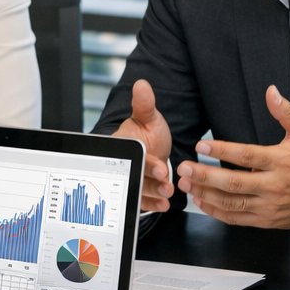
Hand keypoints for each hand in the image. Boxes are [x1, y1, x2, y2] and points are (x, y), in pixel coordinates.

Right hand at [113, 79, 173, 212]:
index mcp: (121, 146)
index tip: (161, 167)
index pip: (133, 156)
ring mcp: (130, 180)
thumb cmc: (148, 132)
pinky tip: (164, 204)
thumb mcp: (149, 117)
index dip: (146, 163)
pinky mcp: (137, 192)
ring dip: (153, 194)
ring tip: (168, 193)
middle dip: (150, 183)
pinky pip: (142, 201)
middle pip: (134, 176)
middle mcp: (122, 165)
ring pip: (139, 190)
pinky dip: (153, 204)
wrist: (155, 147)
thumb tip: (141, 85)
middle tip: (166, 185)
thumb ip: (144, 104)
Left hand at [175, 85, 289, 229]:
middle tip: (184, 168)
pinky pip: (237, 218)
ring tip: (185, 184)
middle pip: (234, 183)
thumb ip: (285, 111)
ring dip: (205, 194)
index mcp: (282, 161)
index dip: (222, 151)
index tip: (201, 146)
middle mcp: (275, 185)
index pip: (247, 156)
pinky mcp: (267, 220)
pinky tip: (201, 201)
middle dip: (205, 176)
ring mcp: (270, 206)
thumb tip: (270, 91)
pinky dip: (217, 212)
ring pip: (232, 203)